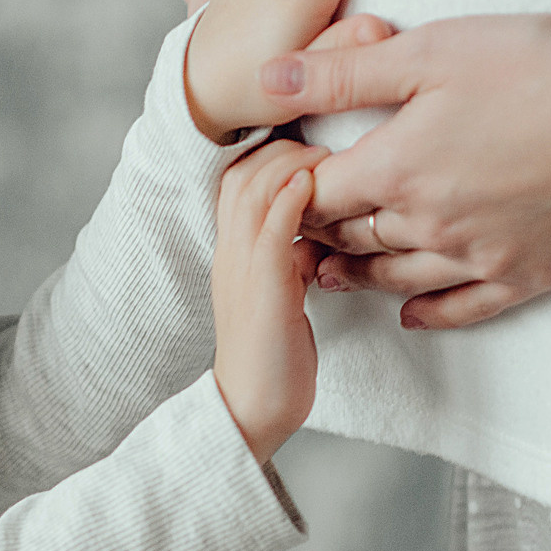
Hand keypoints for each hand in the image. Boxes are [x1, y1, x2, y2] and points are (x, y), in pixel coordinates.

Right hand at [210, 139, 330, 459]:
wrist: (254, 410)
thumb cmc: (274, 358)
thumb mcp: (283, 295)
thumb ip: (291, 260)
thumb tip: (316, 235)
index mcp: (232, 254)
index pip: (236, 182)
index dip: (267, 154)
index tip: (305, 144)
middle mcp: (229, 254)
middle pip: (241, 174)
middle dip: (279, 148)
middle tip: (318, 141)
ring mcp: (241, 269)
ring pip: (252, 192)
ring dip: (289, 164)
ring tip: (321, 154)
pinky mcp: (262, 288)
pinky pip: (270, 228)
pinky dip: (292, 198)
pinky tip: (313, 183)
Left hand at [258, 15, 550, 328]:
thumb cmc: (538, 66)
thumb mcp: (430, 51)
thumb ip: (343, 72)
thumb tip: (267, 78)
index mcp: (397, 169)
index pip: (318, 195)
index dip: (293, 188)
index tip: (282, 184)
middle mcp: (429, 226)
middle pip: (353, 240)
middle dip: (320, 233)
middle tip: (296, 233)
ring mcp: (480, 257)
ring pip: (398, 279)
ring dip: (358, 277)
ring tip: (331, 276)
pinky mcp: (528, 273)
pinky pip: (464, 308)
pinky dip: (430, 313)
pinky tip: (410, 315)